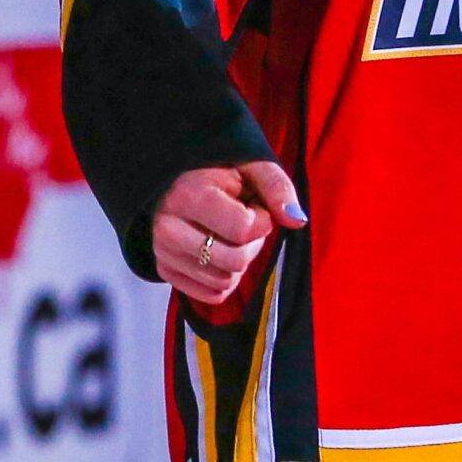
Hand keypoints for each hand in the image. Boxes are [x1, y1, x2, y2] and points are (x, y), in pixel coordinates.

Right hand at [152, 162, 306, 306]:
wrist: (175, 178)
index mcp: (188, 195)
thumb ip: (277, 188)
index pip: (243, 230)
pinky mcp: (165, 270)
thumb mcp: (250, 166)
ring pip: (224, 282)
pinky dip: (225, 278)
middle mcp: (169, 228)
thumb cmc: (218, 171)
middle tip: (243, 220)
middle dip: (252, 244)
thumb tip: (297, 221)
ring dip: (239, 262)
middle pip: (235, 261)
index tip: (253, 204)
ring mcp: (164, 252)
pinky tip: (219, 251)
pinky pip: (212, 295)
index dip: (261, 220)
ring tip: (228, 233)